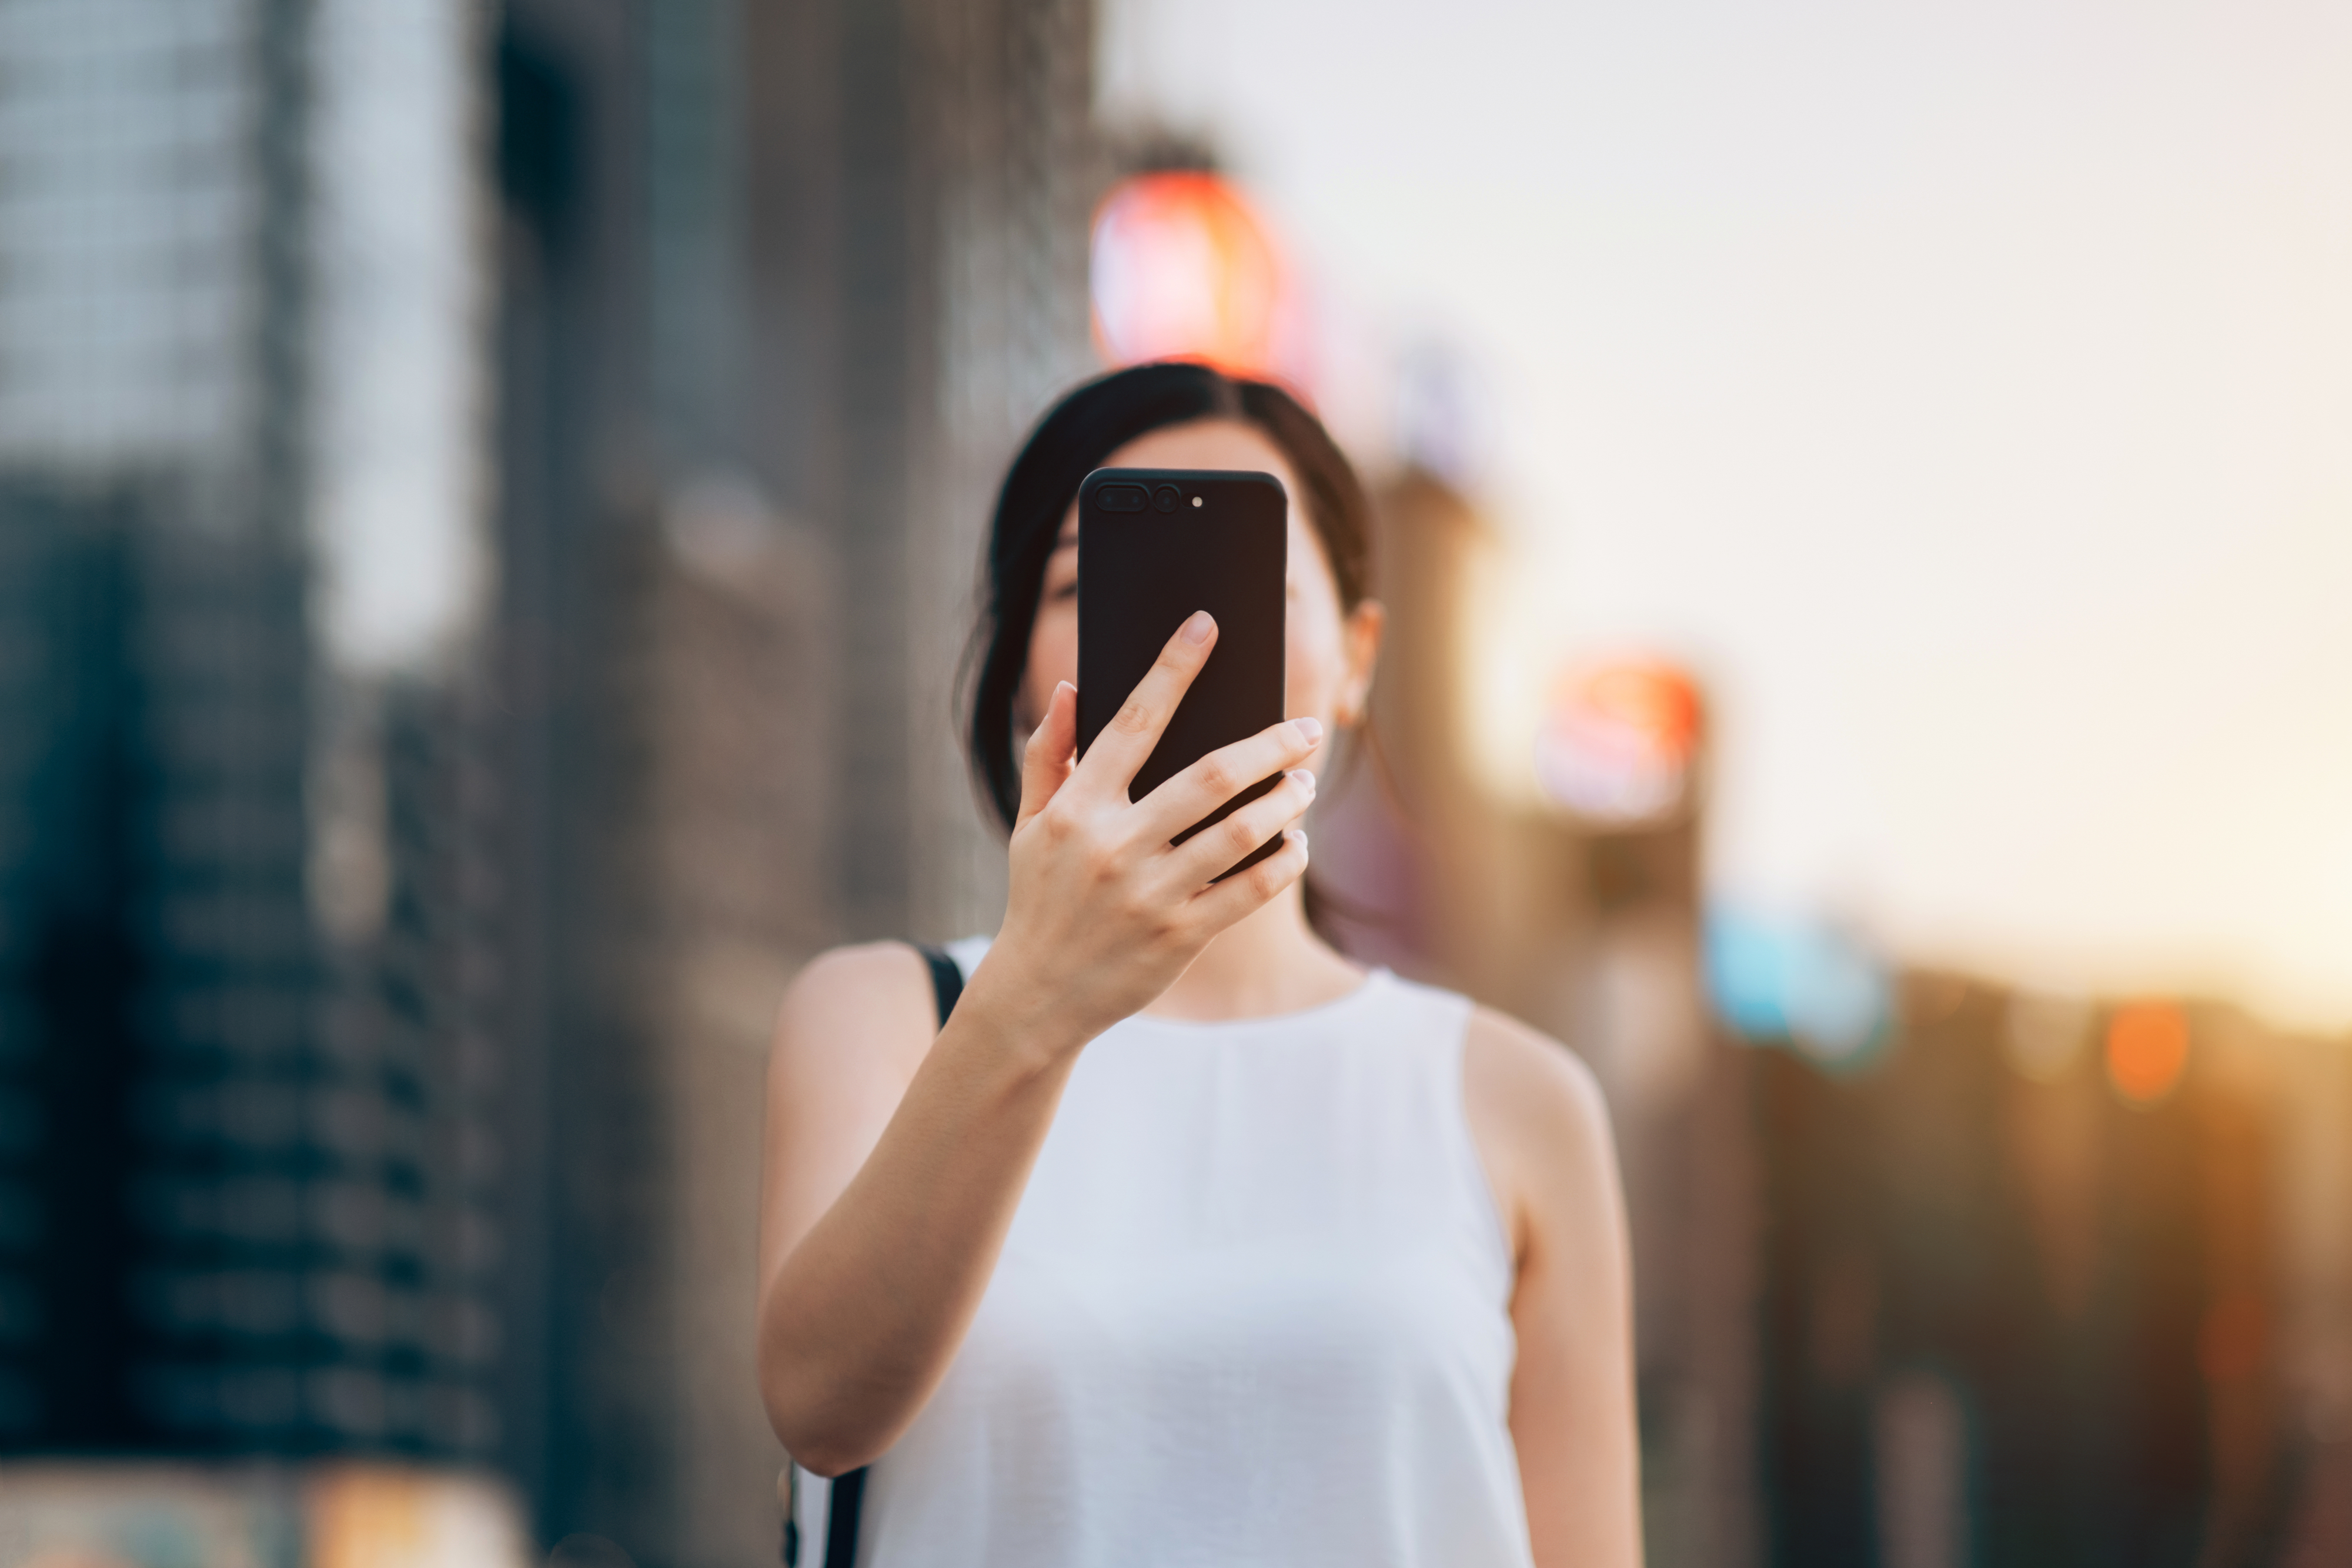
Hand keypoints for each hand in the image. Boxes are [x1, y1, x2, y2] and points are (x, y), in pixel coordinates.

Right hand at [973, 610, 1320, 1049]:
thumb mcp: (1029, 825)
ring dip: (1287, 801)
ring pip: (1242, 833)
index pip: (1133, 722)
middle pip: (1212, 776)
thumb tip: (1072, 687)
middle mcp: (1114, 846)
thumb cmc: (1040, 898)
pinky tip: (1295, 843)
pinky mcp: (1179, 937)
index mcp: (1077, 808)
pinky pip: (1250, 890)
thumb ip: (1048, 755)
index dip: (1173, 668)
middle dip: (1272, 745)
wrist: (1036, 995)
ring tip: (1305, 783)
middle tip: (1306, 730)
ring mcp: (1150, 894)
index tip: (1207, 626)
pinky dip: (1284, 862)